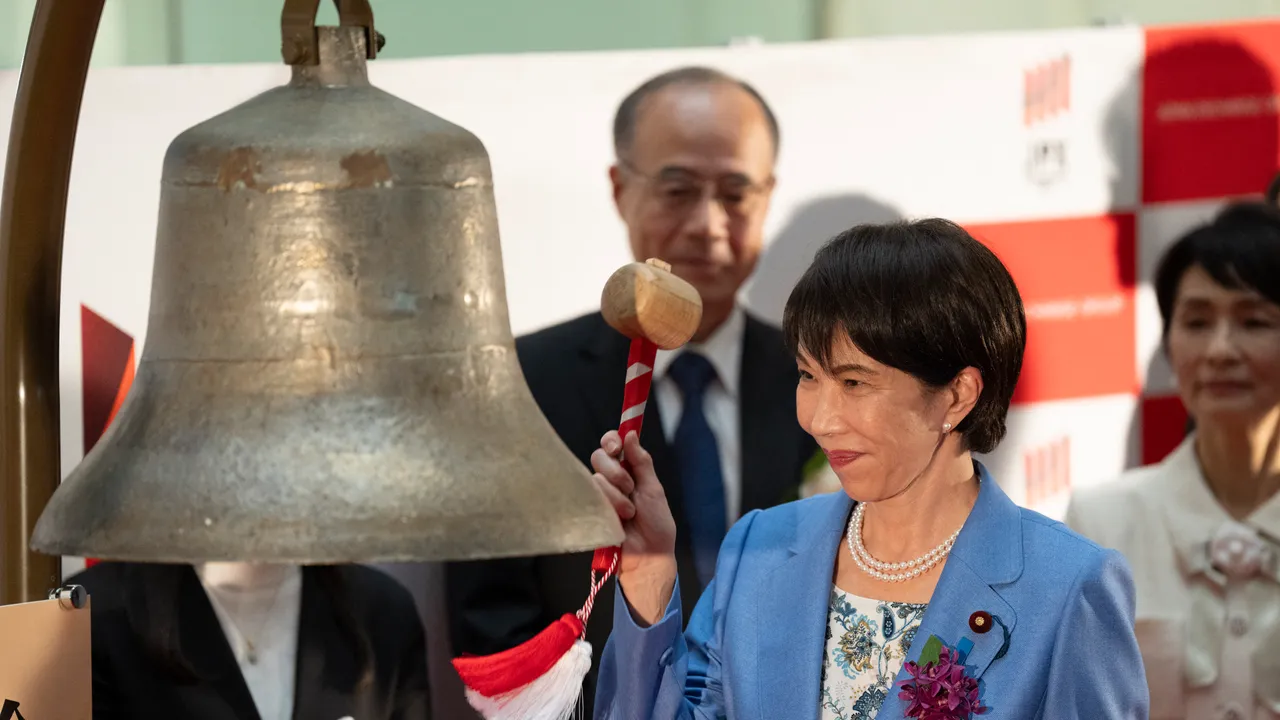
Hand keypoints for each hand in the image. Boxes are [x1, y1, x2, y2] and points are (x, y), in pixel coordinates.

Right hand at [591, 430, 677, 625]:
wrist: (649, 556)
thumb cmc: (655, 524)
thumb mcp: (653, 489)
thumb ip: (641, 461)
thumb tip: (631, 433)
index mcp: (628, 470)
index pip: (611, 444)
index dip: (610, 440)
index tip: (617, 447)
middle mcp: (610, 480)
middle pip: (598, 456)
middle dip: (616, 471)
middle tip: (630, 488)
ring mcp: (598, 496)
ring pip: (596, 478)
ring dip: (617, 497)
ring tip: (629, 514)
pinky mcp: (589, 511)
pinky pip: (588, 497)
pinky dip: (607, 506)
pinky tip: (616, 519)